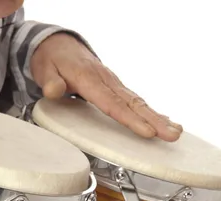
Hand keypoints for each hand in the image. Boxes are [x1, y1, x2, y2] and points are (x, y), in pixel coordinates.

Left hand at [31, 33, 182, 141]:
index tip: (147, 132)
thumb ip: (49, 80)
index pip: (112, 103)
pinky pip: (135, 101)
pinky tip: (165, 121)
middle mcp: (106, 80)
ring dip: (158, 118)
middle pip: (133, 103)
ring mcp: (113, 83)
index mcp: (89, 79)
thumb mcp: (44, 68)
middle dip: (154, 121)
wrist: (59, 44)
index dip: (130, 119)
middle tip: (172, 135)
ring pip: (138, 102)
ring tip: (176, 132)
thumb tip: (53, 90)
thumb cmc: (52, 59)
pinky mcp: (116, 87)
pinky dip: (151, 112)